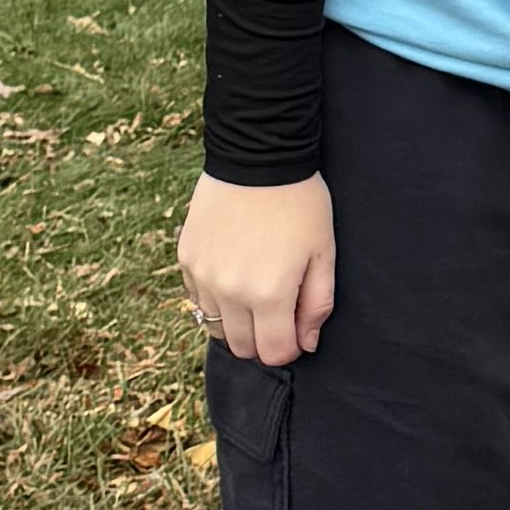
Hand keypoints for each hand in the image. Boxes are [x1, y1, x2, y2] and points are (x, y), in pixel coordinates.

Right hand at [181, 170, 333, 364]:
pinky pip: (197, 298)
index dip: (290, 348)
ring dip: (237, 323)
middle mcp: (229, 291)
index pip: (275, 353)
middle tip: (278, 314)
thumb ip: (317, 304)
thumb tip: (306, 343)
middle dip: (263, 341)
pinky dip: (215, 298)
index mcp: (268, 294)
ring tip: (255, 294)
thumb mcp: (323, 253)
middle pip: (242, 348)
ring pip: (215, 327)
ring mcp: (202, 275)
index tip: (297, 329)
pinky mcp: (186, 258)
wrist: (257, 156)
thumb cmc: (300, 204)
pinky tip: (233, 274)